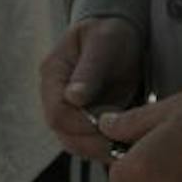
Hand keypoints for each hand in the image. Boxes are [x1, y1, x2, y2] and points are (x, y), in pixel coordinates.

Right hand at [39, 16, 141, 158]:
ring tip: (128, 145)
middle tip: (124, 142)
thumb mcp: (104, 42)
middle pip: (64, 134)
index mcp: (53, 74)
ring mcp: (68, 110)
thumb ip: (89, 70)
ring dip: (101, 148)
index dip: (82, 125)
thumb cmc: (111, 32)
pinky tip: (127, 143)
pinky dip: (107, 146)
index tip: (111, 124)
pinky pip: (90, 142)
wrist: (120, 34)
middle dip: (94, 143)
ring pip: (77, 143)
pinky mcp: (83, 120)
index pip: (57, 113)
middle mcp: (54, 96)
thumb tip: (73, 98)